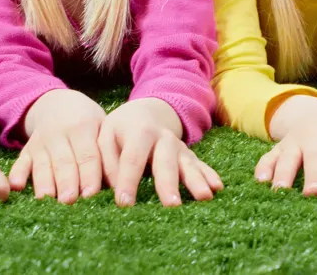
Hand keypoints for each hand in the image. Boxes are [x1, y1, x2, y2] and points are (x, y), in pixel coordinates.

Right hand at [9, 89, 106, 203]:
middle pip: (64, 162)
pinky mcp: (27, 150)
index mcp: (82, 127)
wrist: (56, 103)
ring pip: (43, 165)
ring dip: (44, 183)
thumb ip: (108, 152)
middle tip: (69, 201)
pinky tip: (16, 186)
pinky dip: (17, 174)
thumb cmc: (87, 122)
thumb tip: (119, 184)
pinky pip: (20, 162)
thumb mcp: (101, 126)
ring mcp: (41, 142)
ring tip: (46, 200)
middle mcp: (59, 133)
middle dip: (66, 182)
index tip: (91, 194)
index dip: (89, 175)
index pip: (87, 155)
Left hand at [98, 98, 222, 206]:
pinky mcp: (189, 155)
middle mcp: (162, 139)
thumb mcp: (105, 135)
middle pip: (165, 162)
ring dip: (196, 180)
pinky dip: (209, 175)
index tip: (124, 204)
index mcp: (138, 132)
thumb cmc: (121, 129)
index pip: (132, 158)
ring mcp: (178, 147)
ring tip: (204, 197)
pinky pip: (201, 165)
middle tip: (171, 205)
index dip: (128, 181)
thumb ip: (103, 160)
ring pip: (188, 163)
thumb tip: (98, 191)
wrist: (148, 111)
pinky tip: (218, 188)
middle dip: (168, 184)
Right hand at [259, 95, 316, 195]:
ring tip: (281, 191)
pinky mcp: (278, 148)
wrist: (309, 110)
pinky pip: (267, 157)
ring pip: (287, 157)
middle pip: (314, 156)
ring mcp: (293, 142)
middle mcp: (313, 136)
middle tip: (314, 192)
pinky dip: (263, 168)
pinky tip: (260, 182)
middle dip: (314, 174)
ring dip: (284, 173)